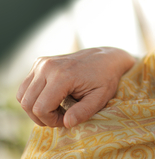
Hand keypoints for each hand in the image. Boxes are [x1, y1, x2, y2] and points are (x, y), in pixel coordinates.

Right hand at [17, 47, 135, 127]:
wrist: (106, 58)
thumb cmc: (105, 79)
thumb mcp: (100, 98)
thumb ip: (84, 112)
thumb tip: (66, 123)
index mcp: (63, 75)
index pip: (41, 108)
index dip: (51, 121)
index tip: (66, 120)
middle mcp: (47, 67)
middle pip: (27, 104)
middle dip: (42, 117)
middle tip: (62, 117)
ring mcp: (41, 63)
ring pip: (22, 96)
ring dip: (36, 108)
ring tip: (58, 108)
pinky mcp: (39, 63)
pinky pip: (25, 87)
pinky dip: (34, 98)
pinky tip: (53, 98)